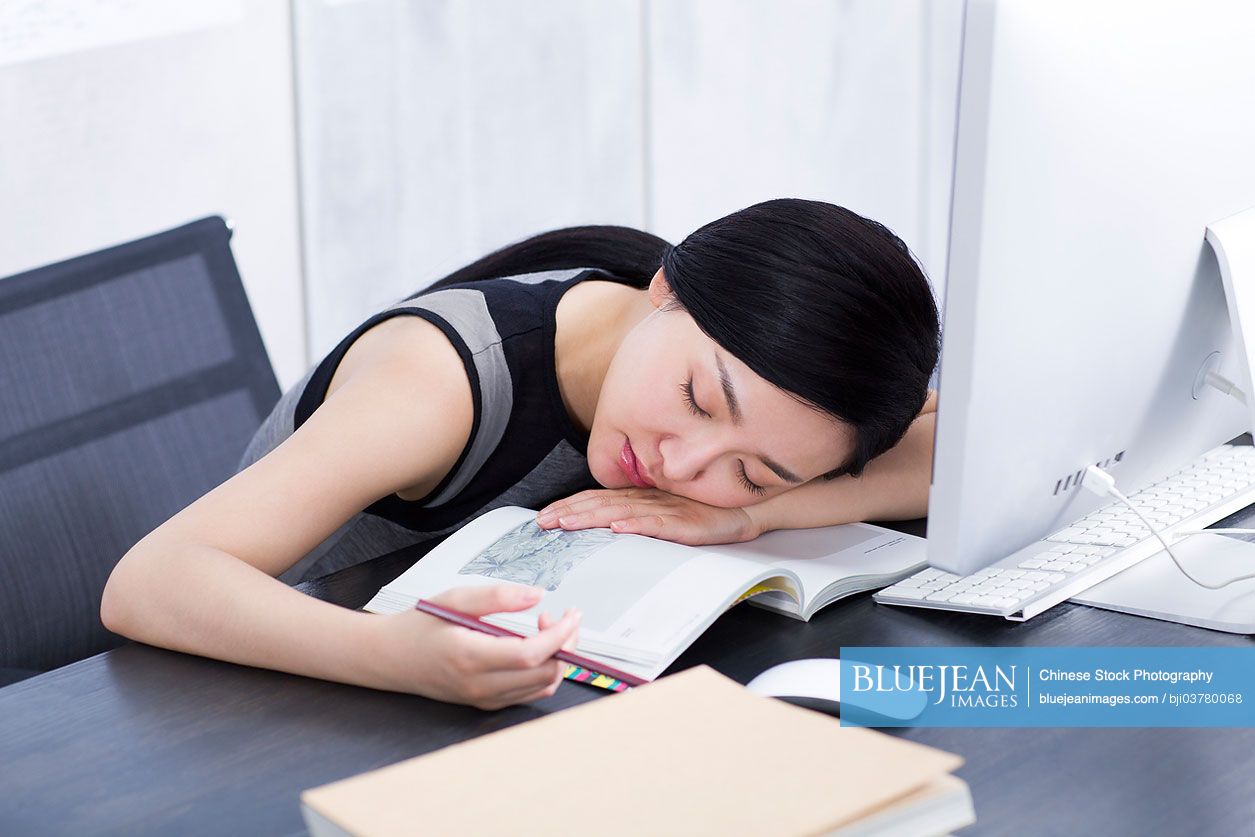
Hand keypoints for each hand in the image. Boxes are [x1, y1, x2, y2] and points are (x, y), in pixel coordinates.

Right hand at [370, 584, 579, 709]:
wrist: (390, 657)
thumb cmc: (421, 624)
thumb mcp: (455, 598)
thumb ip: (497, 596)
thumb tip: (536, 595)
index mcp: (470, 656)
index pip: (531, 654)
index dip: (559, 635)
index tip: (571, 614)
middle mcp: (478, 684)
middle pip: (543, 675)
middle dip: (564, 645)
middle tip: (560, 617)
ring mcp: (483, 698)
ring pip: (541, 688)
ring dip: (556, 659)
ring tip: (545, 627)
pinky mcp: (486, 703)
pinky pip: (528, 694)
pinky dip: (543, 672)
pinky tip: (534, 647)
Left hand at [535, 487, 761, 545]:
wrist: (739, 512)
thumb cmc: (700, 514)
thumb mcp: (660, 515)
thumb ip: (633, 516)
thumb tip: (601, 526)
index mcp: (638, 497)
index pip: (595, 500)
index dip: (569, 506)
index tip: (543, 516)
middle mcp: (646, 498)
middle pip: (600, 504)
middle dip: (569, 512)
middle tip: (543, 522)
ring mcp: (664, 509)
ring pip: (620, 511)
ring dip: (591, 517)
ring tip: (567, 524)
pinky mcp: (683, 523)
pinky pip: (656, 523)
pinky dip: (635, 525)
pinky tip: (618, 528)